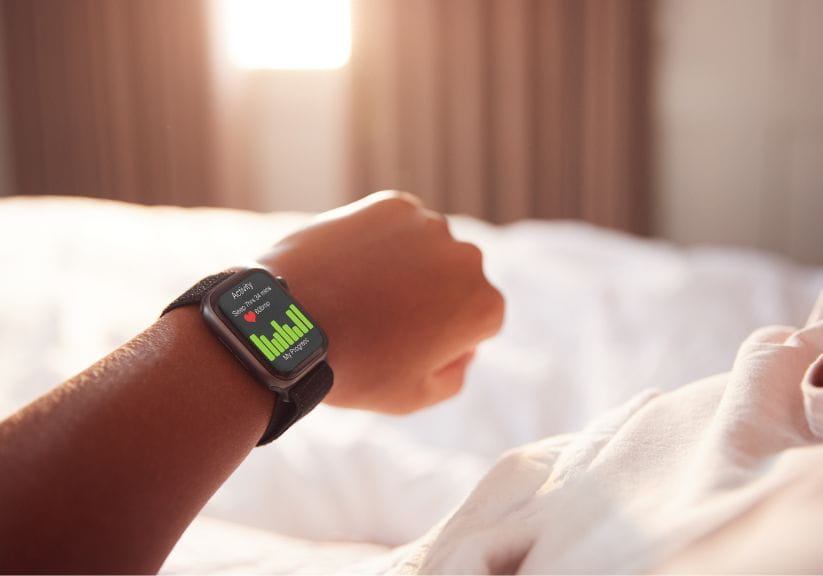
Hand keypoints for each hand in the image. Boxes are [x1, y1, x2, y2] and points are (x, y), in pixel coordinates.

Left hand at [257, 191, 503, 412]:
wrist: (288, 322)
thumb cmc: (354, 367)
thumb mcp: (414, 396)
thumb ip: (455, 374)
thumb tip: (462, 348)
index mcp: (483, 306)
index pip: (479, 322)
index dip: (446, 340)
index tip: (409, 347)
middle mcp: (468, 258)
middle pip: (458, 280)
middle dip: (433, 297)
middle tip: (385, 321)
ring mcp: (430, 225)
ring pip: (429, 249)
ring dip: (409, 266)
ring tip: (362, 294)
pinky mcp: (392, 204)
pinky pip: (397, 226)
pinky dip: (381, 242)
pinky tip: (351, 267)